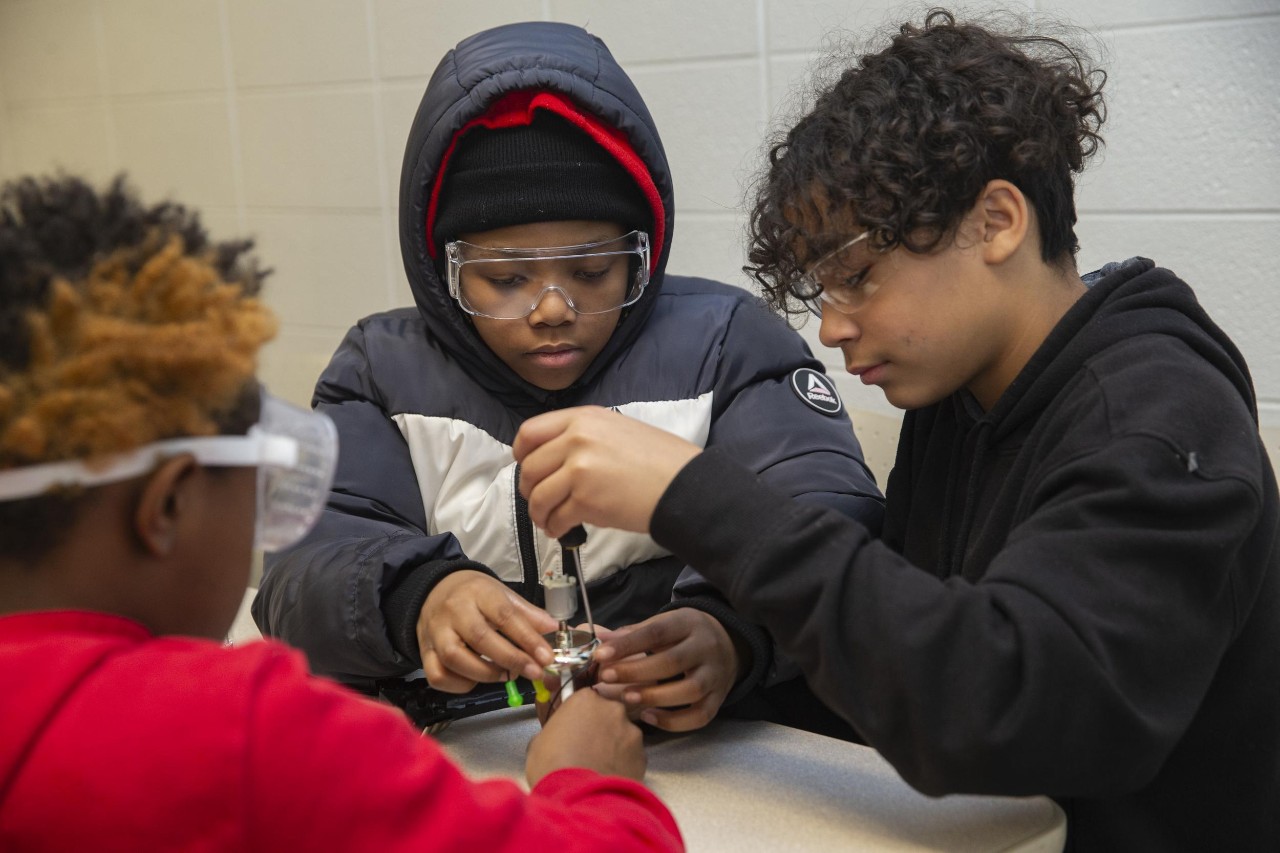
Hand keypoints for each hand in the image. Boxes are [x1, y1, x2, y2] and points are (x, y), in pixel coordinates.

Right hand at [417, 570, 556, 692]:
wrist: (433, 590)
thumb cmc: (474, 595)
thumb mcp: (502, 594)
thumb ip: (527, 613)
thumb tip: (553, 629)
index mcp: (478, 592)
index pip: (504, 615)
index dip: (527, 638)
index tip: (546, 656)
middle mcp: (454, 612)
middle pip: (480, 638)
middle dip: (511, 659)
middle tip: (534, 672)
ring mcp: (435, 633)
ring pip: (455, 659)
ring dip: (485, 673)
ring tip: (506, 675)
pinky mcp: (424, 652)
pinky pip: (438, 675)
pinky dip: (460, 684)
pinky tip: (476, 680)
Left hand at [513, 406, 700, 539]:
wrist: (683, 483)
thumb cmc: (659, 459)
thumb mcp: (617, 429)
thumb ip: (583, 436)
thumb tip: (554, 459)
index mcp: (583, 418)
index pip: (529, 432)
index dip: (521, 455)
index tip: (528, 468)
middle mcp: (577, 438)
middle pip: (529, 468)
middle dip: (529, 490)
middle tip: (540, 501)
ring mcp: (579, 469)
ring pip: (538, 496)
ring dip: (539, 514)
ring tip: (549, 521)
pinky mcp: (586, 499)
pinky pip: (556, 517)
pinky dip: (555, 528)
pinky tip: (563, 531)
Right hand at [526, 689, 646, 785]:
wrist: (577, 798)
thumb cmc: (553, 767)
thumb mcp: (539, 741)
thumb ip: (555, 730)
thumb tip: (558, 737)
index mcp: (586, 699)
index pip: (585, 699)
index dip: (580, 715)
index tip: (575, 727)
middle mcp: (613, 709)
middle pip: (608, 714)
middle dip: (600, 728)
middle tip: (587, 749)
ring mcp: (631, 732)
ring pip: (623, 735)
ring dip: (613, 746)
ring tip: (599, 767)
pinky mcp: (643, 755)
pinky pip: (632, 756)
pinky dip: (624, 764)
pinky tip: (610, 777)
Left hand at [592, 609, 743, 731]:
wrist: (728, 645)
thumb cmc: (684, 635)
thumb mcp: (663, 624)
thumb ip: (632, 634)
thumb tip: (598, 639)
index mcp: (688, 623)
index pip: (657, 632)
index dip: (628, 644)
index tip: (600, 655)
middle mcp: (706, 648)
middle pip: (673, 661)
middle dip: (636, 671)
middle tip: (606, 678)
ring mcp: (715, 675)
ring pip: (690, 690)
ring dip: (655, 697)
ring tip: (626, 699)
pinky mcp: (719, 699)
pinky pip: (700, 716)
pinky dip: (674, 721)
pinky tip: (649, 717)